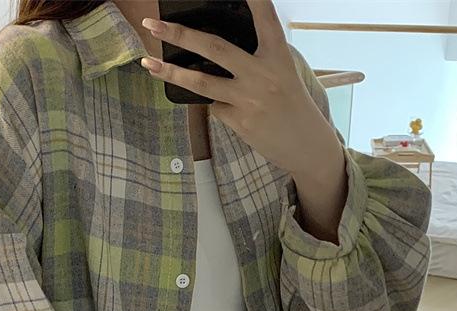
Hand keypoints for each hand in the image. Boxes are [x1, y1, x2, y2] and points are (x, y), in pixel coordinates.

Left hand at [139, 0, 325, 174]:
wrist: (307, 146)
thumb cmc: (292, 107)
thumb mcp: (282, 74)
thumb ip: (255, 60)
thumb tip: (213, 53)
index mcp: (278, 56)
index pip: (264, 17)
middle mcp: (262, 74)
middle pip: (214, 47)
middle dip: (179, 34)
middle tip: (153, 24)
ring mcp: (249, 99)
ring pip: (201, 82)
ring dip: (171, 73)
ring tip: (149, 64)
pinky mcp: (240, 122)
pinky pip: (214, 107)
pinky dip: (212, 103)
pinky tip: (224, 107)